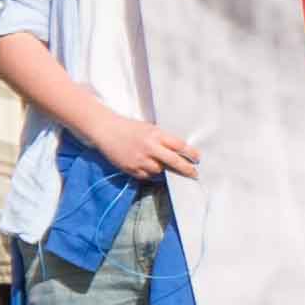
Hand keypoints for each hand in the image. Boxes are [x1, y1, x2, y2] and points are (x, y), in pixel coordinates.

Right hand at [71, 108, 194, 181]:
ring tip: (161, 164)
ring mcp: (140, 160)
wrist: (106, 130)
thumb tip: (180, 151)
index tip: (198, 159)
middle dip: (186, 169)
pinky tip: (148, 167)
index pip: (179, 146)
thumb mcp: (150, 129)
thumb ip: (163, 140)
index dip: (191, 154)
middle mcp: (149, 148)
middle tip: (194, 174)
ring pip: (160, 171)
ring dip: (163, 169)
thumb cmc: (131, 128)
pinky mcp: (131, 168)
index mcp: (156, 135)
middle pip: (174, 162)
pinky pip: (146, 176)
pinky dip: (150, 173)